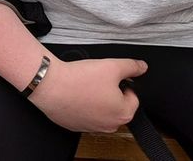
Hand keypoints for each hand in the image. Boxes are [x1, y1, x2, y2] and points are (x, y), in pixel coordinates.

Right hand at [29, 55, 146, 132]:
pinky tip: (74, 94)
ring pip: (100, 111)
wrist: (50, 87)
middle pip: (116, 105)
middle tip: (96, 80)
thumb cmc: (80, 79)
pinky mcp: (75, 126)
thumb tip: (142, 67)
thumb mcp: (111, 66)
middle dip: (109, 93)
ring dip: (96, 100)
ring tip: (83, 86)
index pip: (132, 97)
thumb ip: (131, 66)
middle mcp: (110, 125)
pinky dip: (81, 105)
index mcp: (123, 113)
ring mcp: (92, 128)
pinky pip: (84, 114)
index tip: (108, 77)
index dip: (121, 83)